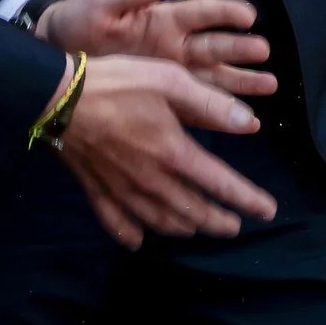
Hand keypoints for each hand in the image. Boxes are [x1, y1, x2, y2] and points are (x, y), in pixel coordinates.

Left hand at [37, 0, 274, 96]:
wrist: (54, 53)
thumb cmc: (81, 19)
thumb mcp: (103, 1)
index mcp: (166, 18)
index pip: (204, 12)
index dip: (226, 13)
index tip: (248, 16)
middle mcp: (178, 45)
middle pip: (216, 46)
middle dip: (241, 49)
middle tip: (264, 52)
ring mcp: (173, 72)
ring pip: (214, 77)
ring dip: (241, 81)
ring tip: (269, 85)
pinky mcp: (163, 95)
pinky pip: (195, 104)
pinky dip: (218, 110)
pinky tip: (243, 117)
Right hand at [54, 53, 276, 247]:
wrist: (58, 98)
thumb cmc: (120, 83)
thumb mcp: (173, 82)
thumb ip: (211, 105)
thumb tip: (250, 123)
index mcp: (174, 153)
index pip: (221, 184)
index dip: (247, 199)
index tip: (268, 211)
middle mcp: (150, 179)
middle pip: (191, 210)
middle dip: (217, 221)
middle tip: (235, 227)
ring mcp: (120, 187)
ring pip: (157, 219)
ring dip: (181, 226)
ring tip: (197, 229)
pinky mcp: (94, 188)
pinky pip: (114, 220)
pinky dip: (128, 234)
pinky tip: (137, 242)